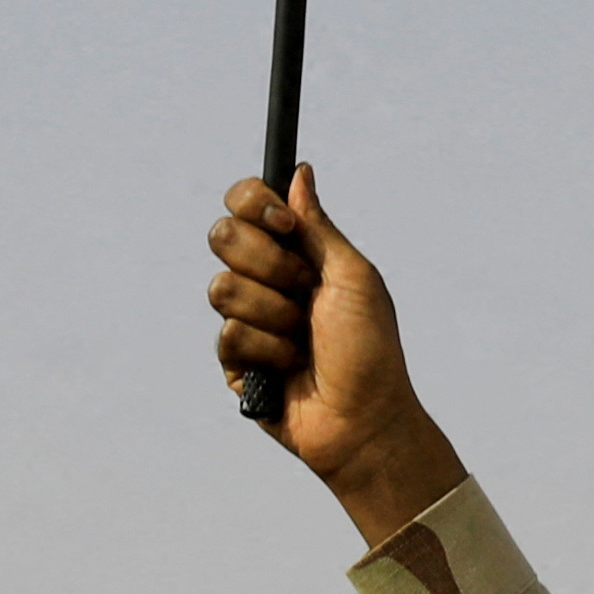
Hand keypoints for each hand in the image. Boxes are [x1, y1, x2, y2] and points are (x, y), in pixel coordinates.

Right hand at [207, 167, 465, 544]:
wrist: (364, 419)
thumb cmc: (372, 349)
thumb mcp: (354, 278)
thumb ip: (319, 227)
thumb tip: (299, 173)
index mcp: (296, 253)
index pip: (246, 204)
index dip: (253, 204)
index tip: (284, 225)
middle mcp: (266, 279)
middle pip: (222, 236)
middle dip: (267, 264)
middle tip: (304, 291)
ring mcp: (247, 318)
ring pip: (221, 288)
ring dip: (273, 315)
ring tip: (303, 341)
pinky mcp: (235, 360)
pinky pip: (229, 335)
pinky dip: (268, 352)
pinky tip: (289, 369)